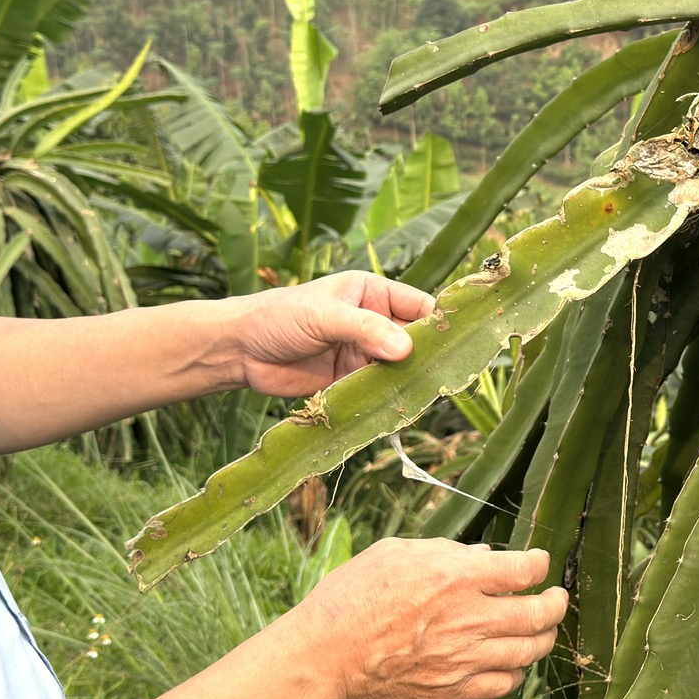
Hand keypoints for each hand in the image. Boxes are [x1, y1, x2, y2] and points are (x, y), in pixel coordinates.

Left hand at [222, 272, 435, 397]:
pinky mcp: (351, 381)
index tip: (458, 339)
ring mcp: (363, 352)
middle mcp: (373, 321)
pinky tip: (401, 406)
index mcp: (371, 293)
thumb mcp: (324, 316)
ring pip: (400, 367)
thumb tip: (406, 349)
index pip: (417, 304)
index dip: (438, 320)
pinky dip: (389, 397)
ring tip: (427, 393)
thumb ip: (366, 330)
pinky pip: (379, 388)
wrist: (240, 351)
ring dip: (411, 379)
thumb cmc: (278, 317)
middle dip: (428, 355)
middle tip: (447, 374)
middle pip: (414, 339)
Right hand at [282, 541, 567, 698]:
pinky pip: (503, 685)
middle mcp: (469, 619)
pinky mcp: (452, 690)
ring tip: (542, 630)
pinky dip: (516, 672)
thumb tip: (483, 557)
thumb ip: (446, 553)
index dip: (539, 565)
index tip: (538, 564)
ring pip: (528, 652)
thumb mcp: (397, 554)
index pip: (524, 570)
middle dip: (556, 604)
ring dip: (542, 639)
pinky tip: (511, 663)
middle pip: (539, 614)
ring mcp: (463, 659)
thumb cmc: (353, 596)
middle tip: (557, 598)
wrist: (325, 656)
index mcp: (456, 577)